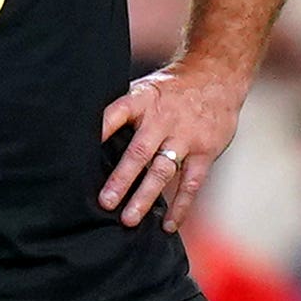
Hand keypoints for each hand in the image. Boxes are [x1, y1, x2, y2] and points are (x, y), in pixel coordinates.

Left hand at [98, 61, 246, 229]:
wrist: (218, 76)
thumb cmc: (172, 89)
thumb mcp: (145, 89)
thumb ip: (123, 112)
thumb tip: (88, 138)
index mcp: (142, 100)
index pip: (116, 114)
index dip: (100, 131)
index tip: (82, 151)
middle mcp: (162, 119)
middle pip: (139, 152)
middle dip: (121, 179)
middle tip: (105, 202)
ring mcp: (185, 136)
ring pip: (162, 171)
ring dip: (145, 196)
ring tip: (129, 218)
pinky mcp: (205, 151)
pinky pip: (191, 183)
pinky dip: (181, 206)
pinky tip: (168, 224)